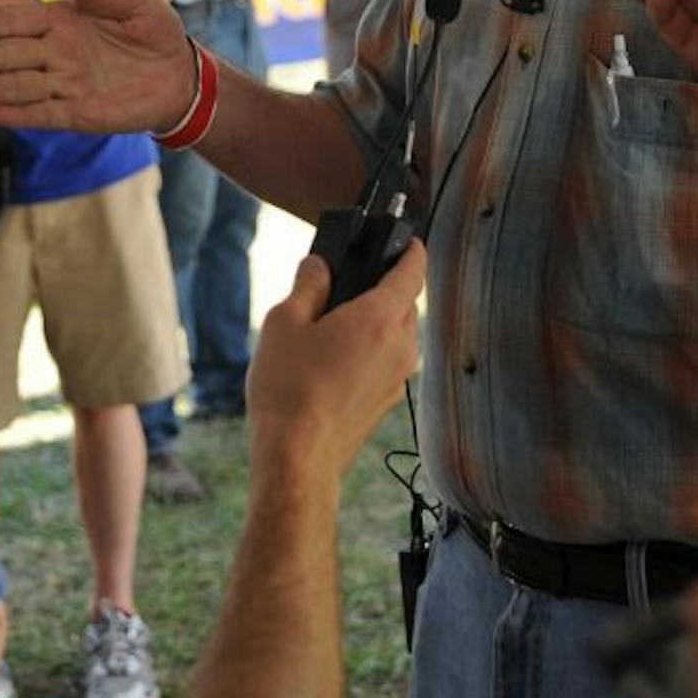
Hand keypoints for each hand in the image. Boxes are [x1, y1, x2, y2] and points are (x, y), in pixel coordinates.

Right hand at [0, 0, 194, 131]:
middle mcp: (56, 53)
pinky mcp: (79, 114)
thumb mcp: (140, 5)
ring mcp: (65, 84)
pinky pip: (43, 113)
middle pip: (2, 55)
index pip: (12, 21)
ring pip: (14, 85)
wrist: (181, 77)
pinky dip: (18, 114)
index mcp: (64, 21)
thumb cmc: (157, 34)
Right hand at [247, 242, 424, 476]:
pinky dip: (373, 349)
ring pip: (399, 333)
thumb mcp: (284, 323)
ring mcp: (397, 377)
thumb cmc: (288, 389)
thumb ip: (308, 286)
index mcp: (379, 318)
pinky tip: (337, 359)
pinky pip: (389, 360)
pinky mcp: (387, 401)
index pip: (413, 270)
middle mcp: (399, 346)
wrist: (298, 457)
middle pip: (406, 302)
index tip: (407, 239)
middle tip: (352, 280)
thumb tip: (319, 266)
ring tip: (336, 323)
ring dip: (379, 321)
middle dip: (386, 285)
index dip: (412, 250)